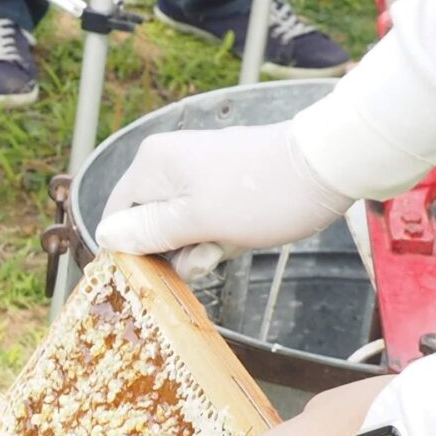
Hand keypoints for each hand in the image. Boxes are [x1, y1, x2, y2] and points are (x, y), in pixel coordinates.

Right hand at [94, 120, 354, 281]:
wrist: (329, 165)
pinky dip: (220, 234)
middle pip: (148, 223)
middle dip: (175, 249)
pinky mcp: (223, 181)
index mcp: (152, 164)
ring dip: (201, 246)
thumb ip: (148, 231)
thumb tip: (105, 237)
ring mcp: (197, 171)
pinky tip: (241, 237)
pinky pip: (205, 219)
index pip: (115, 215)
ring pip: (180, 226)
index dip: (131, 249)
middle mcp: (168, 162)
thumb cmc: (263, 193)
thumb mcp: (199, 222)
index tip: (156, 273)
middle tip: (208, 254)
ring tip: (230, 244)